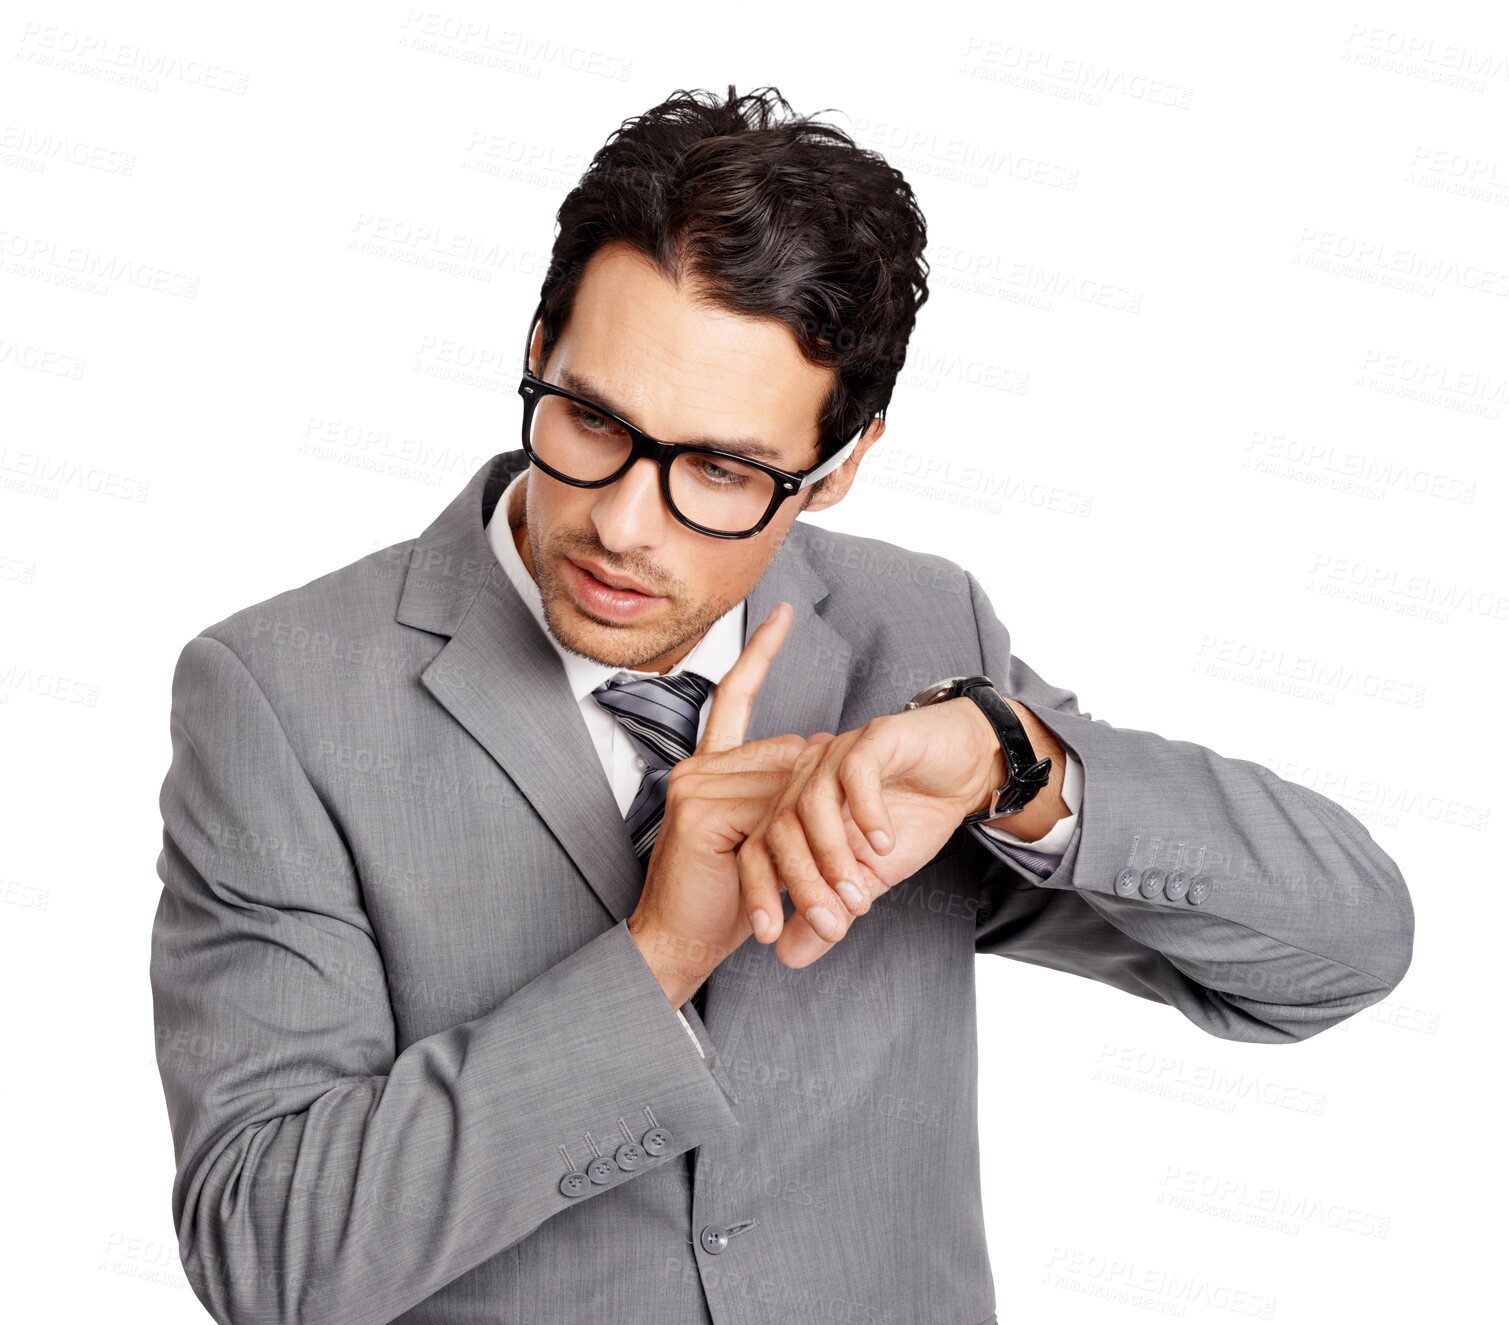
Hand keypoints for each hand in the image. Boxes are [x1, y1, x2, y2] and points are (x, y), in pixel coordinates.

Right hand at [626, 602, 834, 1005]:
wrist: (675, 946)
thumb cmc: (719, 902)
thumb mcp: (761, 843)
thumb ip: (779, 798)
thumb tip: (815, 749)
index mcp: (707, 768)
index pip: (735, 698)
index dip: (759, 655)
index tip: (781, 614)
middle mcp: (695, 767)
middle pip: (785, 755)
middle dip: (823, 799)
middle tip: (854, 851)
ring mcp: (693, 785)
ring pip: (785, 785)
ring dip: (818, 834)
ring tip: (834, 882)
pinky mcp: (698, 811)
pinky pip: (769, 812)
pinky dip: (792, 846)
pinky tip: (783, 880)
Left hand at [737, 697, 1003, 969]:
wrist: (962, 770)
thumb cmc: (910, 817)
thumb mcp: (865, 880)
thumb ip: (827, 914)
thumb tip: (786, 957)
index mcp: (794, 808)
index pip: (759, 849)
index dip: (758, 892)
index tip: (767, 936)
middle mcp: (806, 777)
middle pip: (780, 828)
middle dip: (801, 882)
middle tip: (828, 924)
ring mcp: (837, 753)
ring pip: (814, 803)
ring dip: (833, 856)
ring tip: (858, 895)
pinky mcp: (875, 737)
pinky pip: (857, 772)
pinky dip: (866, 811)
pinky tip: (884, 843)